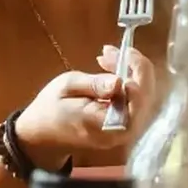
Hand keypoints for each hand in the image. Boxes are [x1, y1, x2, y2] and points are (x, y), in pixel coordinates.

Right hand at [15, 55, 144, 168]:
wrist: (41, 135)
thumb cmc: (50, 110)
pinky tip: (111, 70)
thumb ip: (94, 85)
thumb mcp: (66, 88)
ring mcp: (125, 130)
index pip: (139, 98)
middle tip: (109, 52)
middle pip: (146, 94)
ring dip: (129, 72)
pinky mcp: (123, 125)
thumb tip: (120, 81)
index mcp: (110, 125)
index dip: (137, 71)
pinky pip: (134, 100)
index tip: (121, 52)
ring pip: (142, 95)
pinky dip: (126, 82)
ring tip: (106, 58)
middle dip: (132, 66)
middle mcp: (124, 131)